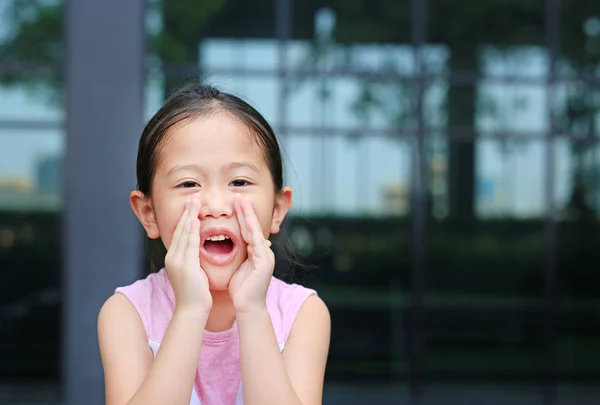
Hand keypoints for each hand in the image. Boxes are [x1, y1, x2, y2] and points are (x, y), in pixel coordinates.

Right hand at [164, 193, 211, 312]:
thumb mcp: (194, 272)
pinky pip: (188, 243)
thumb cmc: (196, 293)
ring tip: (194, 201)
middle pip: (179, 229)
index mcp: (175, 258)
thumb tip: (199, 249)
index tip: (193, 204)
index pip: (181, 232)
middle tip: (193, 195)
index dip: (186, 217)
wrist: (192, 310)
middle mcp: (173, 257)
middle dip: (186, 211)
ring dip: (189, 215)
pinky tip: (195, 219)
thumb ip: (194, 259)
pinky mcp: (184, 265)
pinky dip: (191, 230)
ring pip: (183, 233)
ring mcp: (177, 260)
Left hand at [229, 194, 274, 313]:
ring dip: (249, 215)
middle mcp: (264, 252)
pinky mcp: (264, 262)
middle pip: (253, 227)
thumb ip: (237, 256)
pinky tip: (246, 220)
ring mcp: (266, 256)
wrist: (247, 308)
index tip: (233, 203)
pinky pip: (257, 242)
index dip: (241, 216)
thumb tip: (230, 247)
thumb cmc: (240, 291)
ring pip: (256, 231)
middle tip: (238, 196)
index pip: (247, 230)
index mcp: (256, 253)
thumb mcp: (237, 268)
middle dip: (245, 211)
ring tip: (242, 201)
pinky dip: (251, 230)